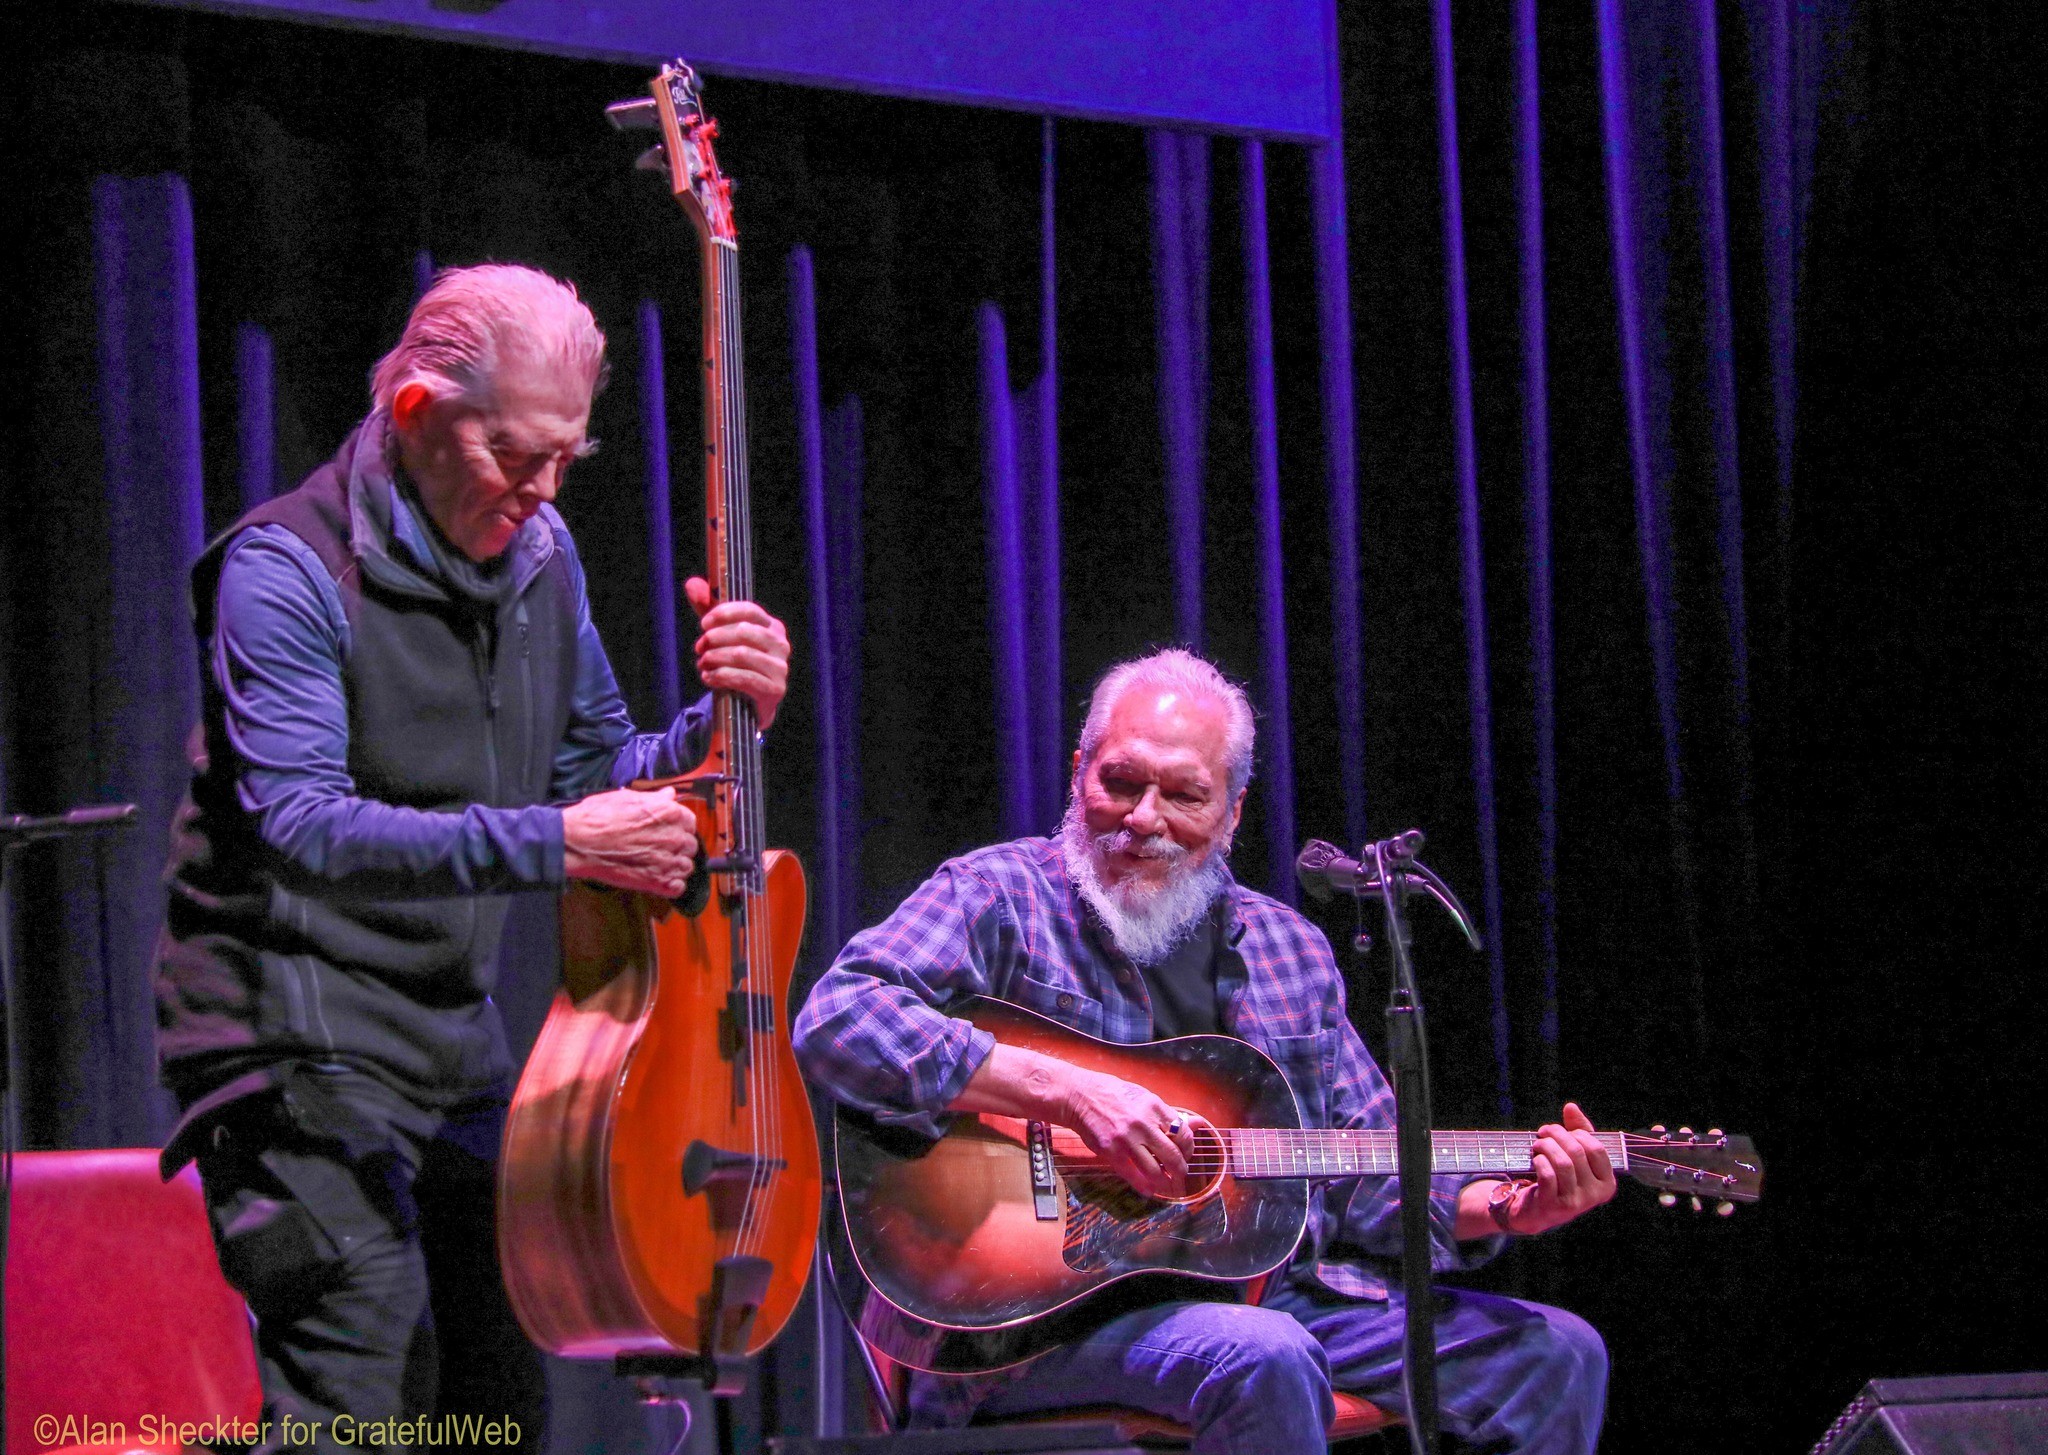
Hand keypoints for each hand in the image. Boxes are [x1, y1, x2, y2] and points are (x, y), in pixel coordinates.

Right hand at [561, 786, 698, 897]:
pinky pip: (677, 887)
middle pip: (689, 845)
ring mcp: (666, 861)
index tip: (667, 830)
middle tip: (658, 847)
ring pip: (686, 866)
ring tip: (656, 863)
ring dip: (675, 866)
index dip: (678, 826)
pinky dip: (670, 885)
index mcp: (669, 813)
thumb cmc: (598, 817)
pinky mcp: (656, 882)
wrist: (579, 842)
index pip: (690, 821)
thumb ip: (654, 798)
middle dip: (677, 846)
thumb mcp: (627, 798)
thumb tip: (669, 794)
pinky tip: (657, 878)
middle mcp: (673, 837)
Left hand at [686, 577, 789, 729]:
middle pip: (743, 632)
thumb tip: (692, 583)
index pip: (749, 610)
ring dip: (715, 658)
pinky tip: (709, 677)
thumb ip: (707, 610)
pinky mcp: (775, 689)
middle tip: (699, 648)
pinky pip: (744, 678)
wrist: (748, 704)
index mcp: (772, 626)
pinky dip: (721, 676)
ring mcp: (780, 668)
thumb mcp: (720, 635)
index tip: (703, 624)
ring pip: (742, 654)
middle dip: (715, 638)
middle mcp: (780, 645)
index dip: (723, 614)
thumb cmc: (734, 664)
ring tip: (702, 663)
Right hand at [1061, 1070, 1198, 1199]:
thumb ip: (1168, 1114)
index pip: (1183, 1133)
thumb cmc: (1113, 1094)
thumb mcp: (1144, 1097)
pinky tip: (1149, 1190)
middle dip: (1181, 1170)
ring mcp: (1126, 1139)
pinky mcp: (1110, 1151)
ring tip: (1167, 1185)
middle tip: (1181, 1175)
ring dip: (1164, 1182)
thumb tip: (1197, 1123)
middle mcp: (1143, 1123)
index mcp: (1154, 1106)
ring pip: (1154, 1169)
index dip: (1188, 1149)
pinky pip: (1132, 1175)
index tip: (1186, 1154)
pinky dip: (1143, 1186)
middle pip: (1172, 1155)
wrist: (1080, 1096)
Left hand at [1495, 1102, 1617, 1235]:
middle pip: (1577, 1152)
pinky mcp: (1554, 1206)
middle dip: (1557, 1135)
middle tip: (1543, 1132)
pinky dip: (1539, 1161)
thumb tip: (1571, 1107)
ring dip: (1546, 1146)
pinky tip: (1535, 1159)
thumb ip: (1578, 1130)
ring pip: (1563, 1162)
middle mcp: (1595, 1195)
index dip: (1577, 1133)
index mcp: (1606, 1183)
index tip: (1563, 1131)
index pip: (1597, 1148)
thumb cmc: (1559, 1179)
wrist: (1536, 1211)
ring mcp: (1576, 1202)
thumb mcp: (1574, 1156)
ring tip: (1538, 1144)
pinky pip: (1548, 1174)